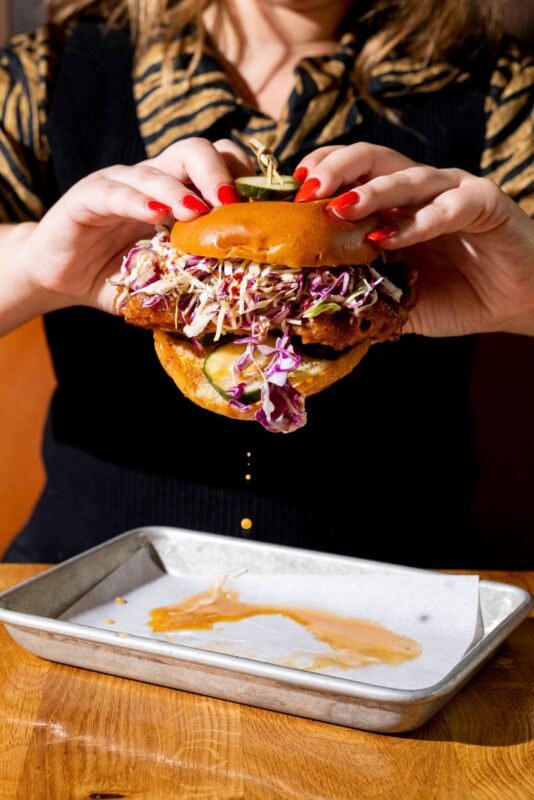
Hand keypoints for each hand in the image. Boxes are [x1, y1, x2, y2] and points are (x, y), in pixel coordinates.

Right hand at [18, 138, 253, 316]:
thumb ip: (198, 283)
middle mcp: (153, 181)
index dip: (241, 179)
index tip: (259, 208)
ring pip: (156, 169)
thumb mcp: (166, 281)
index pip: (218, 165)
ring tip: (198, 212)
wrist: (59, 279)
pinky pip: (114, 191)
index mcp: (178, 195)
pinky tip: (155, 214)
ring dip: (181, 189)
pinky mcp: (87, 197)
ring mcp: (120, 184)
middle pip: (193, 151)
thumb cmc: (117, 277)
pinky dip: (136, 200)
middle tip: (233, 205)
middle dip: (219, 172)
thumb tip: (245, 308)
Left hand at [293, 144, 533, 336]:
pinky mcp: (484, 202)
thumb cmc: (457, 296)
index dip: (319, 175)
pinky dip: (418, 222)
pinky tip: (391, 239)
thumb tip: (314, 313)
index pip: (349, 173)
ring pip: (407, 175)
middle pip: (371, 157)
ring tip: (340, 209)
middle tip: (306, 191)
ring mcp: (451, 192)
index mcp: (393, 204)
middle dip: (335, 168)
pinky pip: (448, 207)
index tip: (289, 195)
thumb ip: (364, 297)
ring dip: (371, 191)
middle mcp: (418, 190)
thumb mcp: (399, 299)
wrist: (517, 303)